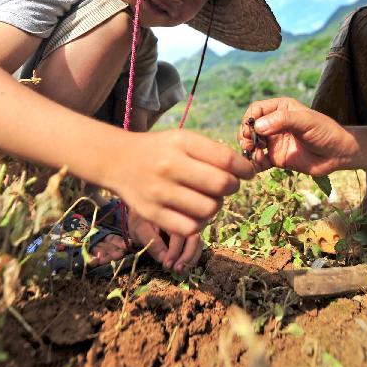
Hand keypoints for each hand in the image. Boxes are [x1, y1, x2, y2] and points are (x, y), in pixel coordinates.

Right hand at [108, 130, 254, 237]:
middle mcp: (169, 165)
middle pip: (221, 185)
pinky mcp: (152, 213)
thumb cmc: (160, 150)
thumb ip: (212, 152)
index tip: (248, 173)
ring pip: (209, 209)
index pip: (225, 158)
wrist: (117, 160)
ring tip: (209, 198)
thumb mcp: (183, 139)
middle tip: (227, 185)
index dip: (244, 169)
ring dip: (216, 205)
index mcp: (181, 142)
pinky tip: (196, 213)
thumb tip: (244, 172)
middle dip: (232, 187)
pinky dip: (200, 223)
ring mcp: (159, 191)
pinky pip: (191, 228)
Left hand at [128, 213, 203, 272]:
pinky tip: (184, 265)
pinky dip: (193, 256)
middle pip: (194, 237)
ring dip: (191, 258)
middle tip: (177, 269)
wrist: (142, 214)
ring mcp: (189, 225)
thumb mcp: (140, 230)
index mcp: (171, 214)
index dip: (174, 251)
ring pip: (198, 242)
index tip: (167, 264)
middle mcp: (184, 218)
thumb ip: (152, 243)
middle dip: (187, 256)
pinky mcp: (191, 233)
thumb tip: (164, 258)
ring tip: (181, 270)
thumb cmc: (140, 221)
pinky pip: (197, 244)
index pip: (179, 234)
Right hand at [238, 97, 356, 175]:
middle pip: (250, 127)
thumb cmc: (326, 131)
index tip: (250, 129)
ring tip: (254, 154)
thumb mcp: (306, 121)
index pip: (256, 109)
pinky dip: (254, 163)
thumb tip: (257, 126)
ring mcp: (274, 142)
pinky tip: (258, 165)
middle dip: (245, 135)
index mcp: (281, 109)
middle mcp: (274, 124)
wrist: (339, 154)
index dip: (250, 119)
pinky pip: (259, 160)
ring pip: (251, 144)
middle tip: (248, 145)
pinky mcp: (276, 158)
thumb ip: (282, 120)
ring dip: (248, 149)